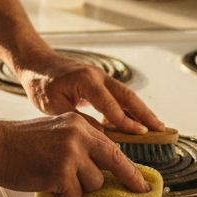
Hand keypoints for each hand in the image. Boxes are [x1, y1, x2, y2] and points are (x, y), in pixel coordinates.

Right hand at [0, 112, 148, 196]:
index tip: (141, 181)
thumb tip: (99, 167)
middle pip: (114, 162)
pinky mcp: (61, 172)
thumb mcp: (55, 131)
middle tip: (138, 189)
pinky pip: (74, 195)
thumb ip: (78, 143)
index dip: (128, 167)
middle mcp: (79, 135)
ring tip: (54, 177)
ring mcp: (71, 153)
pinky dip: (62, 195)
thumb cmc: (18, 142)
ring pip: (93, 183)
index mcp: (78, 123)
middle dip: (125, 179)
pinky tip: (46, 182)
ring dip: (77, 188)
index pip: (111, 146)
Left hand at [16, 54, 164, 134]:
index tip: (140, 134)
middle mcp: (97, 75)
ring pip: (126, 94)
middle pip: (127, 95)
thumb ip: (78, 119)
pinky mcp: (99, 80)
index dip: (126, 121)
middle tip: (161, 129)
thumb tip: (102, 134)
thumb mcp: (53, 106)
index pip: (111, 105)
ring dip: (141, 110)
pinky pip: (118, 94)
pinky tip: (134, 121)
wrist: (35, 63)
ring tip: (155, 126)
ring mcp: (100, 75)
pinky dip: (128, 107)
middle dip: (145, 113)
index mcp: (86, 80)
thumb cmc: (40, 84)